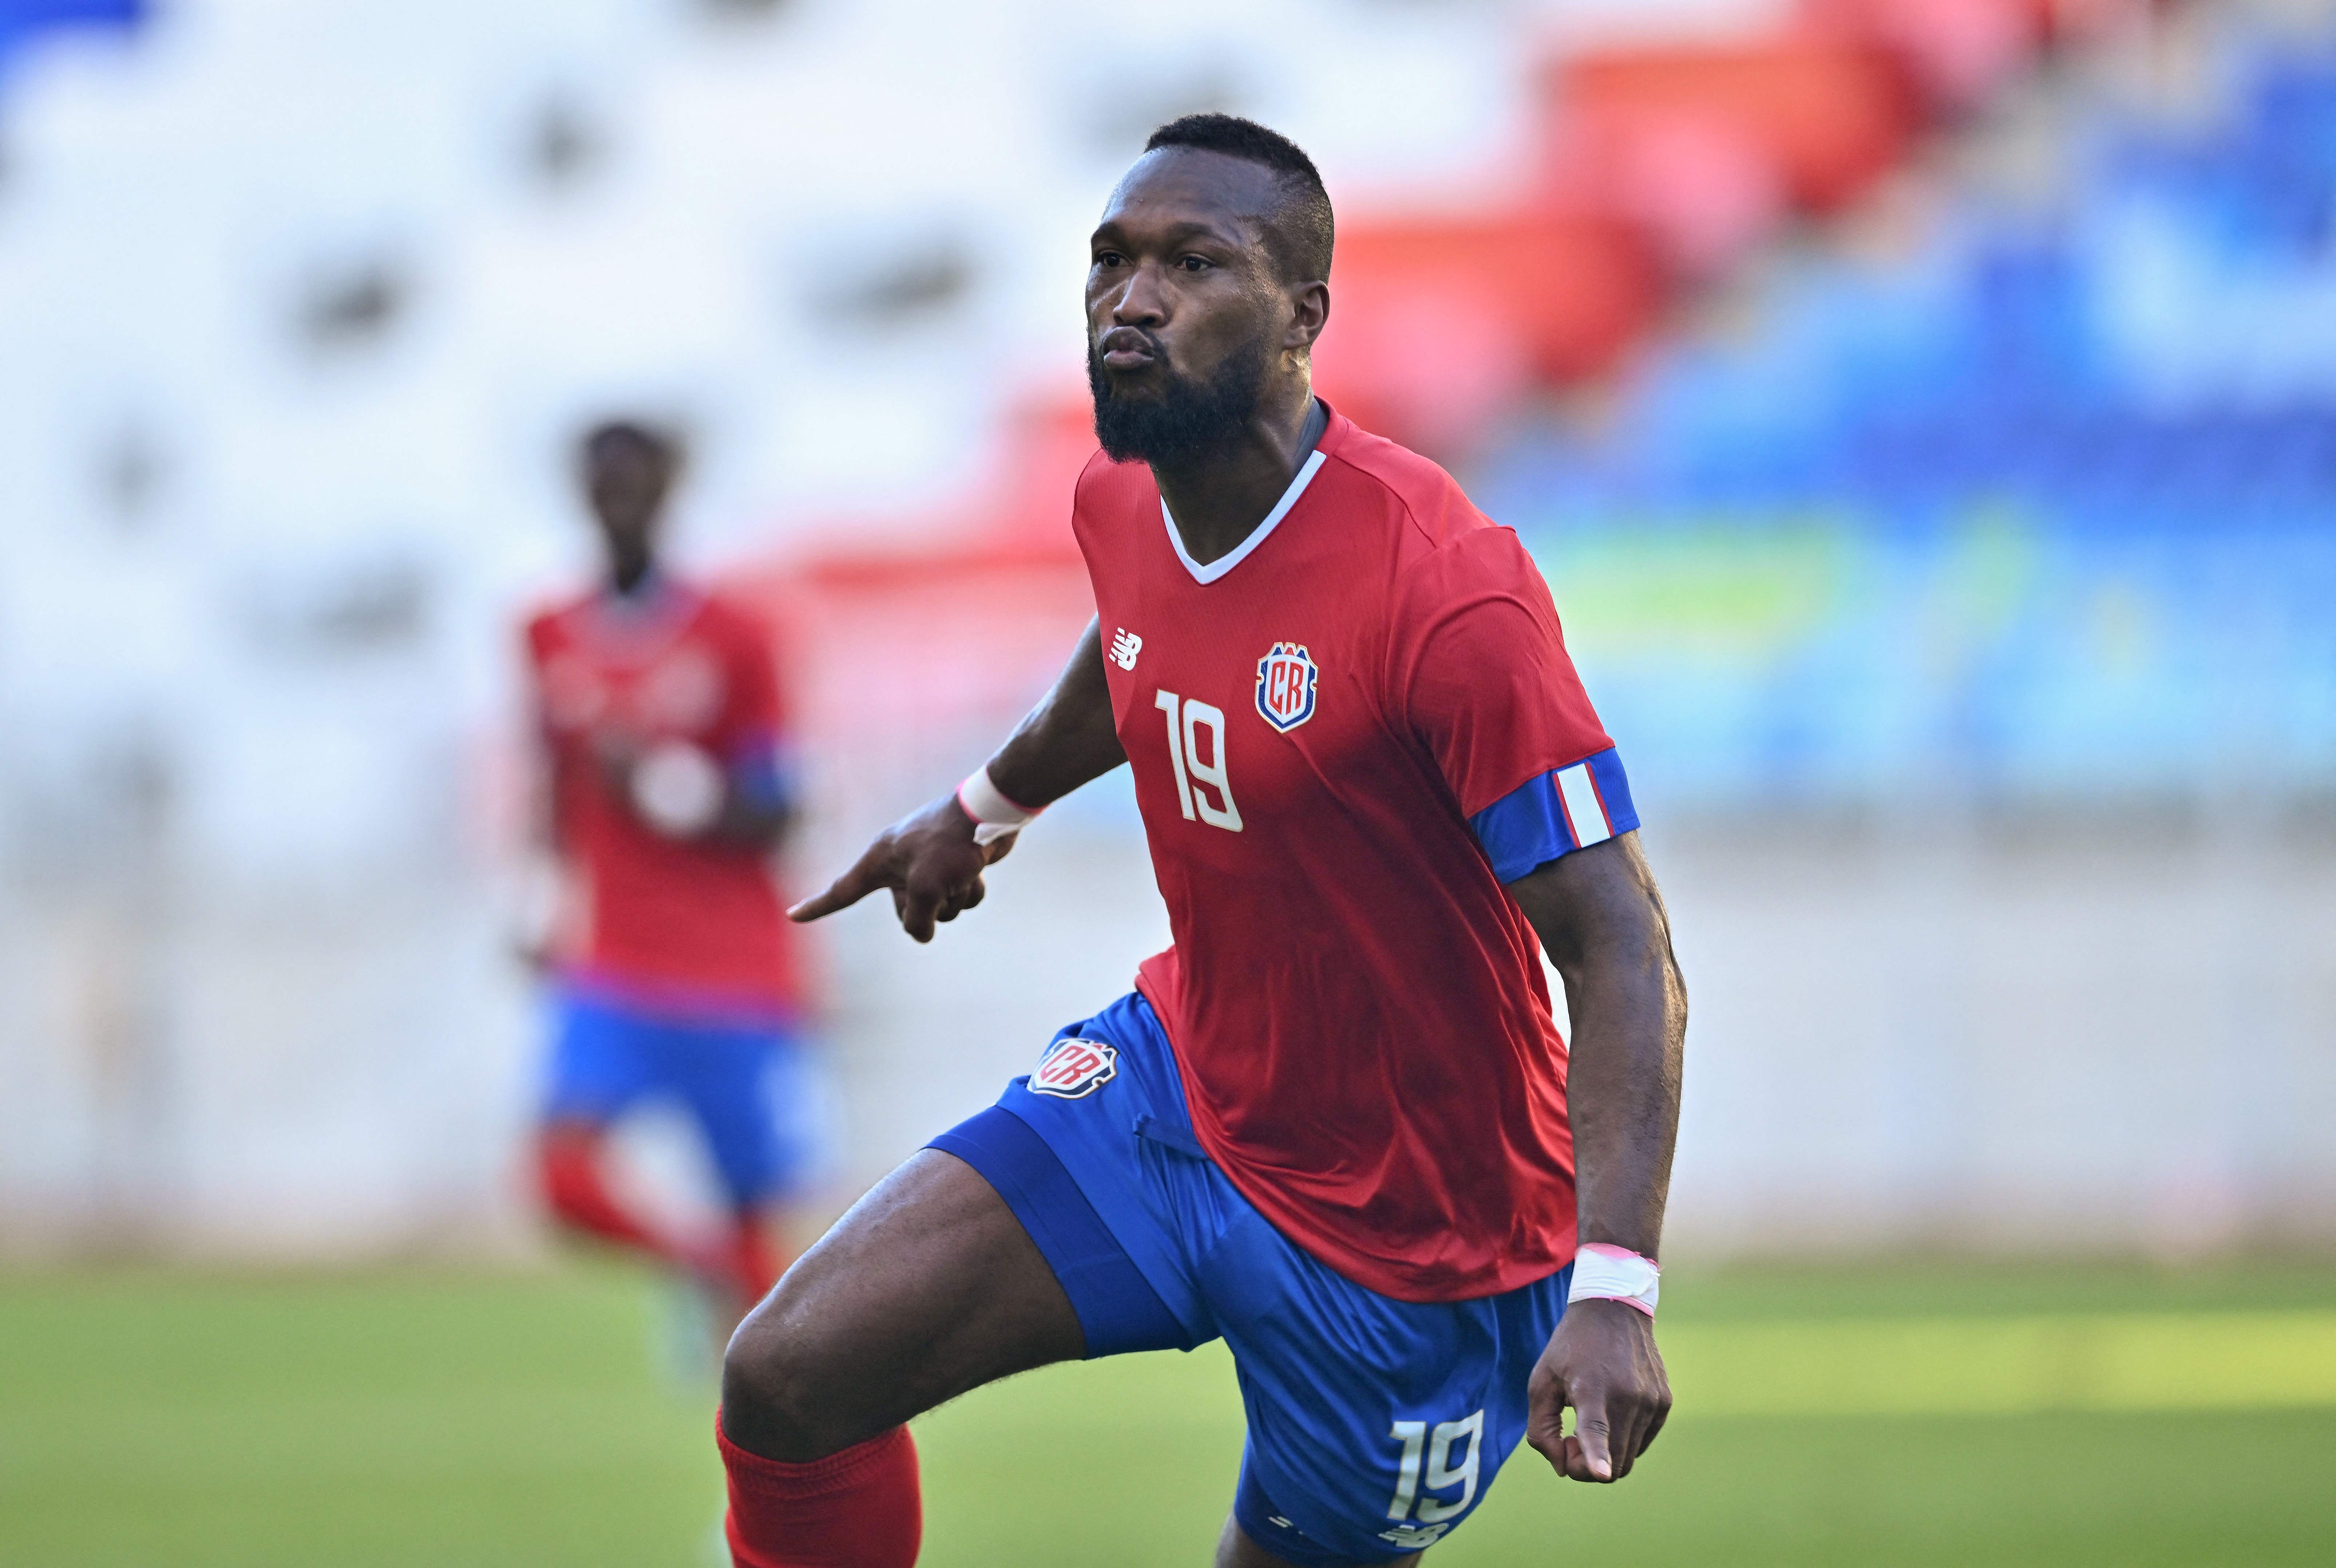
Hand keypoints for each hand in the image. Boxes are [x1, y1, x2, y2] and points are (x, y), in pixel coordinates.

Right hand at [787, 792, 1017, 941]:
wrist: (991, 813)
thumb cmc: (950, 846)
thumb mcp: (926, 889)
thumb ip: (917, 920)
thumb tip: (922, 933)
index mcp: (881, 861)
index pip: (842, 891)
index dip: (818, 907)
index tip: (793, 915)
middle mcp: (899, 863)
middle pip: (905, 911)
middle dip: (928, 909)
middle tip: (940, 885)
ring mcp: (928, 864)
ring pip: (939, 907)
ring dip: (956, 898)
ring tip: (963, 873)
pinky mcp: (954, 865)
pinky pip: (959, 895)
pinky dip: (971, 889)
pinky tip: (978, 870)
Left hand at [1525, 1297, 1670, 1482]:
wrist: (1612, 1309)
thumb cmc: (1570, 1349)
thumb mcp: (1541, 1381)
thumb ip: (1541, 1429)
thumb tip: (1562, 1468)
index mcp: (1591, 1388)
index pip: (1596, 1428)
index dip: (1596, 1455)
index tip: (1602, 1473)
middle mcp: (1627, 1395)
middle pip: (1613, 1463)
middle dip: (1586, 1466)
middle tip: (1569, 1439)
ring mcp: (1651, 1400)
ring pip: (1629, 1457)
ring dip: (1606, 1454)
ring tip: (1588, 1421)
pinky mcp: (1665, 1401)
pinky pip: (1642, 1442)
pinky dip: (1624, 1440)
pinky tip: (1611, 1412)